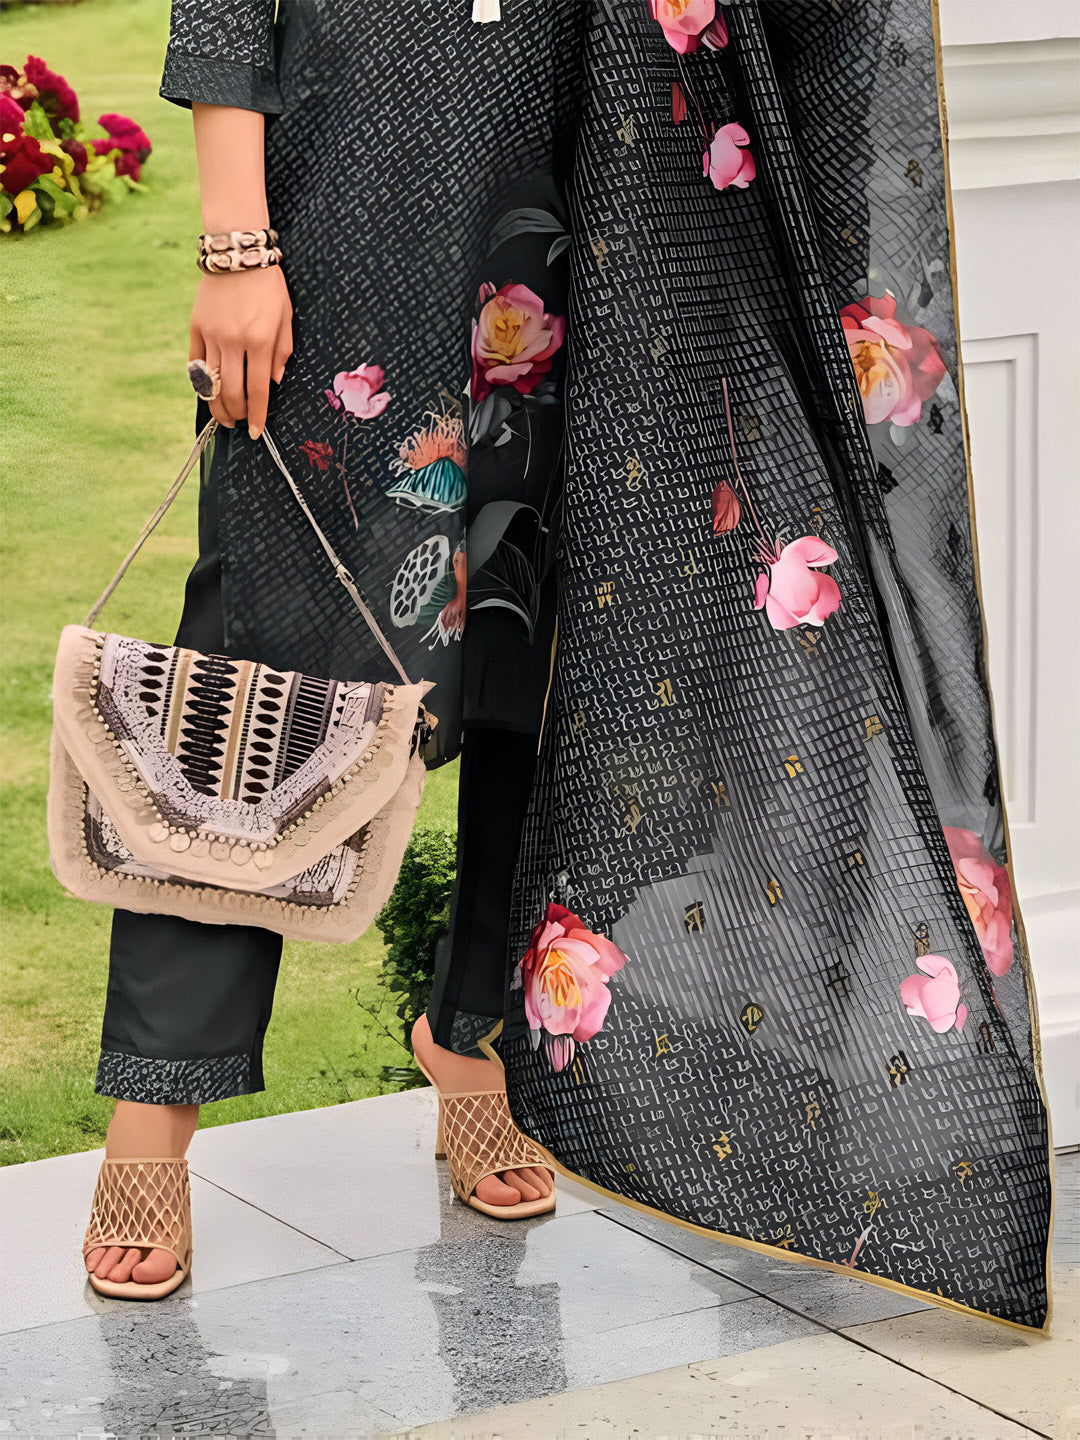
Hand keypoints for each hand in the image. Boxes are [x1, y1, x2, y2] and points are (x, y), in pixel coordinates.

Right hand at [189, 265, 292, 439]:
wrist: (237, 252)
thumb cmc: (268, 285)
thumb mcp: (286, 317)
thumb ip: (282, 353)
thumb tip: (273, 383)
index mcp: (260, 340)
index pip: (258, 389)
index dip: (258, 415)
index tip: (257, 432)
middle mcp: (234, 340)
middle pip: (231, 392)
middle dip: (237, 414)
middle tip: (241, 423)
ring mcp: (212, 334)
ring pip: (211, 382)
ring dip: (218, 406)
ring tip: (225, 417)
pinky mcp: (196, 327)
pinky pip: (195, 364)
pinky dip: (201, 383)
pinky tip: (209, 393)